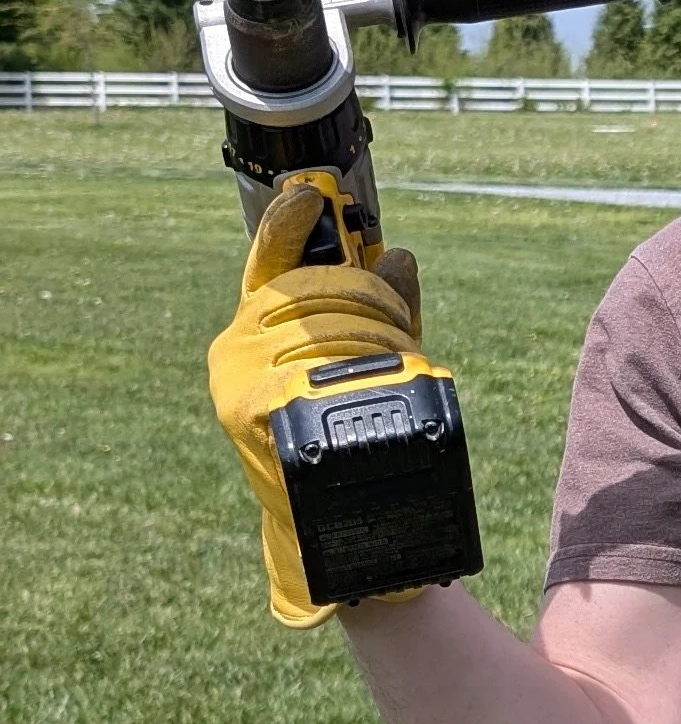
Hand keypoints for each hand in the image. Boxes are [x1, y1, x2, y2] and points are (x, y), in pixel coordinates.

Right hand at [207, 182, 427, 626]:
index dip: (290, 222)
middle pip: (314, 288)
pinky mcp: (253, 409)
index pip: (266, 262)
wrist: (330, 529)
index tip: (309, 194)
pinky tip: (386, 377)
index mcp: (249, 334)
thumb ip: (380, 312)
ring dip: (381, 333)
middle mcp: (235, 350)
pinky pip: (325, 365)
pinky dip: (368, 365)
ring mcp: (241, 380)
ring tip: (401, 363)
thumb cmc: (342, 443)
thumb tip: (400, 256)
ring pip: (330, 322)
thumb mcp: (363, 366)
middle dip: (371, 296)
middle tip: (400, 322)